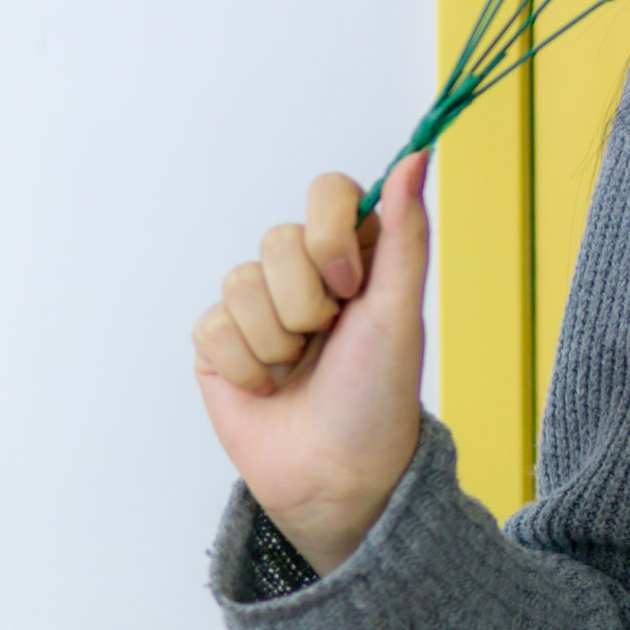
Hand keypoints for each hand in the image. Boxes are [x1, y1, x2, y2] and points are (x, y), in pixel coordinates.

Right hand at [192, 152, 430, 574]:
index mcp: (356, 255)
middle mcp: (305, 273)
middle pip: (277, 240)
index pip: (328, 192)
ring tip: (300, 369)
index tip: (350, 282)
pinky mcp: (219, 344)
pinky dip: (245, 364)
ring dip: (276, 339)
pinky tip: (268, 387)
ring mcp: (258, 307)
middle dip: (306, 302)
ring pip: (240, 282)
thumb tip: (418, 155)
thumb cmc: (378, 394)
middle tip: (328, 340)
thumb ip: (405, 233)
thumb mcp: (400, 310)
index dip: (329, 233)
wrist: (336, 474)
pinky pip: (211, 325)